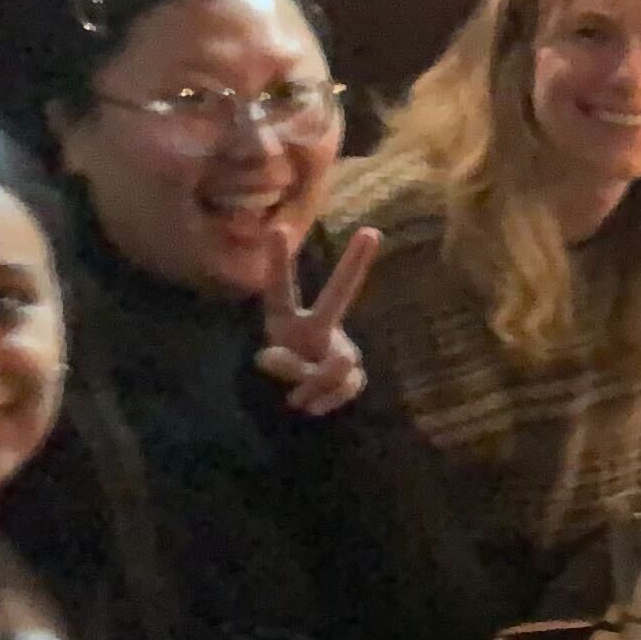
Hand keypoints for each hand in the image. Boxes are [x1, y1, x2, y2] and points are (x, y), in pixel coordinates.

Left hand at [256, 224, 380, 416]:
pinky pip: (348, 384)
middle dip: (354, 264)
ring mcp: (338, 349)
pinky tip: (313, 407)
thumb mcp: (269, 373)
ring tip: (297, 400)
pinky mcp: (353, 375)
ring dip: (314, 383)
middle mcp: (317, 326)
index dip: (278, 262)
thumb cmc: (277, 380)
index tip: (278, 228)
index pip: (280, 289)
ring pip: (338, 360)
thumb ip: (287, 366)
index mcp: (286, 320)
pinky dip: (327, 400)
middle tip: (371, 232)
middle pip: (337, 294)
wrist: (298, 411)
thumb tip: (328, 363)